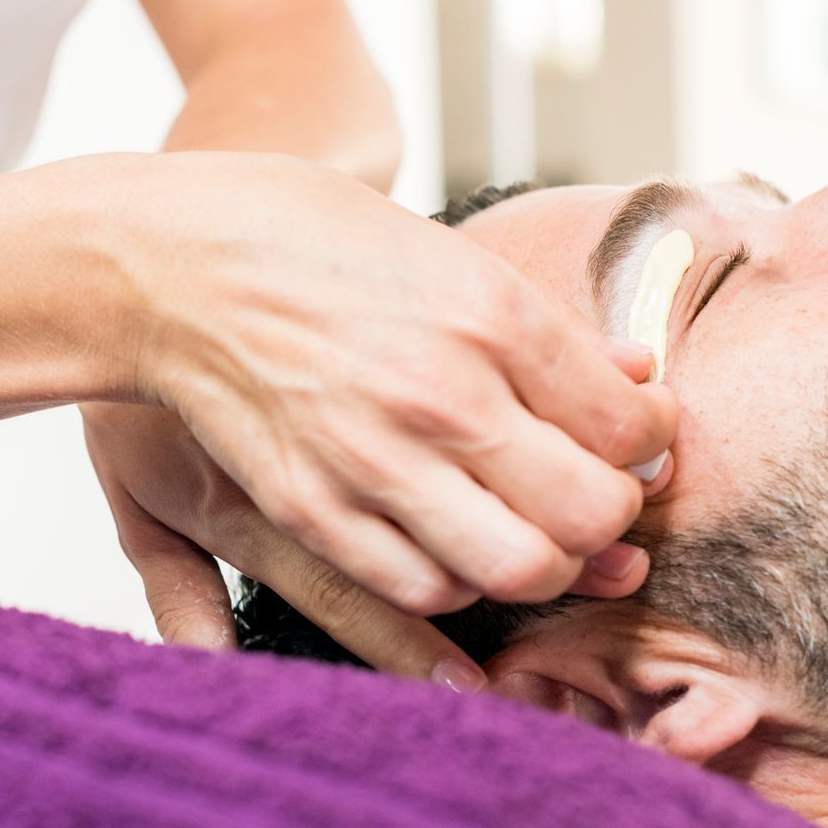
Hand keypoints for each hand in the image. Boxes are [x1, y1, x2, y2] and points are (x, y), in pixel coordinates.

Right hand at [117, 152, 679, 617]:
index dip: (655, 444)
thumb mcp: (449, 253)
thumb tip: (636, 378)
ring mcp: (375, 461)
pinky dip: (461, 583)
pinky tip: (457, 545)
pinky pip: (424, 588)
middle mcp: (444, 396)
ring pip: (519, 569)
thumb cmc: (312, 239)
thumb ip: (547, 331)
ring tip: (534, 530)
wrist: (173, 260)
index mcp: (492, 317)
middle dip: (615, 517)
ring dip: (547, 562)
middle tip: (598, 498)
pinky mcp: (313, 509)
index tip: (639, 438)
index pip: (632, 427)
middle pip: (591, 514)